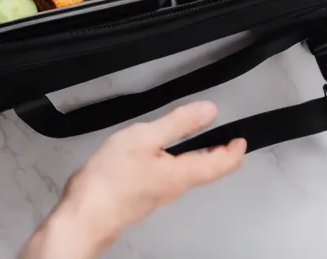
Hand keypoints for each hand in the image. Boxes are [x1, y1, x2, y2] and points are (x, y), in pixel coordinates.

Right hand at [22, 101, 244, 258]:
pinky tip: (164, 155)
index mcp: (181, 174)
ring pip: (186, 176)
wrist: (85, 215)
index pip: (220, 164)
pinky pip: (167, 179)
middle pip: (205, 172)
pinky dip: (175, 164)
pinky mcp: (140, 197)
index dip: (234, 150)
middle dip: (218, 155)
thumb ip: (178, 123)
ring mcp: (156, 195)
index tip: (241, 138)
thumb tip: (209, 111)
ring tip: (201, 144)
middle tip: (226, 140)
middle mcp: (173, 189)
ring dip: (198, 159)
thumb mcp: (146, 137)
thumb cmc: (112, 178)